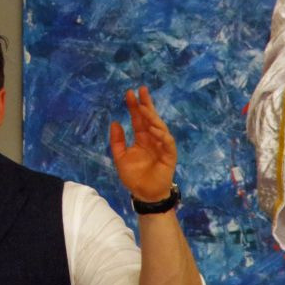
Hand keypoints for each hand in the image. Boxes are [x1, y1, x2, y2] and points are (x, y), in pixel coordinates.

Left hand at [108, 86, 177, 202]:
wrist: (144, 194)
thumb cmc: (134, 177)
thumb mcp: (120, 157)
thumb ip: (117, 141)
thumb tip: (115, 122)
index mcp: (141, 138)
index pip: (138, 118)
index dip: (134, 106)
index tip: (129, 93)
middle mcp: (153, 139)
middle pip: (151, 118)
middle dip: (146, 103)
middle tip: (141, 90)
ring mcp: (162, 146)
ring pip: (159, 127)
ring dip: (152, 117)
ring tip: (144, 107)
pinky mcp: (169, 155)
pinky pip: (167, 142)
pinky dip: (161, 135)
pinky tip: (153, 129)